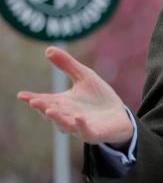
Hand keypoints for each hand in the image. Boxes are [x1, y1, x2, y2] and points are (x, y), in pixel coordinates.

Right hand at [17, 47, 131, 145]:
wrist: (120, 116)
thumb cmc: (99, 97)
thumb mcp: (84, 77)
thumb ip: (67, 65)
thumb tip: (49, 49)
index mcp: (62, 104)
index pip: (45, 101)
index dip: (33, 99)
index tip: (22, 95)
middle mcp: (67, 117)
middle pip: (52, 113)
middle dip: (42, 108)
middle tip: (33, 101)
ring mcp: (80, 127)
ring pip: (65, 125)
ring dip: (57, 118)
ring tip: (49, 110)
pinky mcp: (95, 133)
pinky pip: (86, 131)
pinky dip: (81, 126)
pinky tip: (79, 118)